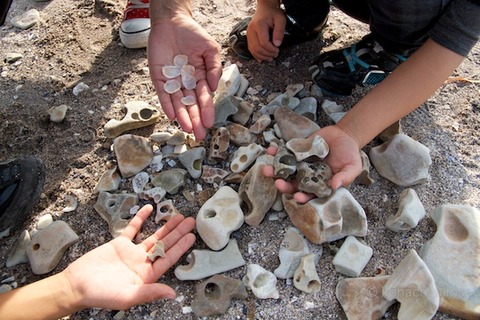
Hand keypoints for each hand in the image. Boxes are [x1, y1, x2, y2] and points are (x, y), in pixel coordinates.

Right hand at [62, 204, 195, 310]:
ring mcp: (131, 253)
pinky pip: (132, 229)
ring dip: (165, 226)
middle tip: (191, 222)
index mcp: (147, 276)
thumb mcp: (128, 296)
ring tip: (178, 216)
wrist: (76, 285)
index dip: (181, 247)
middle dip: (178, 233)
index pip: (168, 259)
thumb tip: (172, 294)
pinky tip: (149, 209)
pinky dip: (140, 218)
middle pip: (164, 245)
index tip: (192, 237)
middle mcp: (142, 263)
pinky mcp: (119, 244)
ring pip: (152, 236)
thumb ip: (150, 293)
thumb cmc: (101, 295)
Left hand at [148, 15, 221, 139]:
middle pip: (191, 105)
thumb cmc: (193, 34)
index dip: (207, 110)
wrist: (172, 21)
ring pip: (177, 103)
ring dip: (182, 116)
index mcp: (200, 77)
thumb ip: (214, 67)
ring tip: (187, 129)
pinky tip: (172, 116)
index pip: (204, 98)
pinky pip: (162, 94)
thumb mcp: (210, 49)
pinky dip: (166, 105)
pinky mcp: (158, 77)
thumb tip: (214, 87)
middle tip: (199, 135)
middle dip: (195, 120)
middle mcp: (186, 82)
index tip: (210, 123)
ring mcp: (172, 81)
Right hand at [247, 0, 285, 60]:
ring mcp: (248, 34)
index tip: (278, 50)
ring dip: (262, 56)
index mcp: (259, 25)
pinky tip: (261, 59)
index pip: (263, 43)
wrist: (265, 8)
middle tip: (275, 55)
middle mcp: (251, 30)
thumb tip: (277, 45)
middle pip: (257, 48)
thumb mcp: (280, 20)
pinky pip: (251, 48)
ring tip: (270, 58)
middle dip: (267, 54)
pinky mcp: (248, 37)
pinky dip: (256, 55)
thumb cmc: (273, 13)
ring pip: (253, 50)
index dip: (271, 49)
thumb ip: (279, 32)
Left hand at [263, 125, 361, 202]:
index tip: (297, 196)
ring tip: (267, 169)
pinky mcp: (296, 152)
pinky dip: (276, 152)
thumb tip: (334, 186)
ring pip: (284, 170)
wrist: (343, 135)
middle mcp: (307, 177)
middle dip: (283, 185)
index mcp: (319, 185)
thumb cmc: (349, 155)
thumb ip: (344, 177)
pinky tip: (271, 150)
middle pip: (292, 185)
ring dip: (274, 170)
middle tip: (277, 182)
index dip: (303, 197)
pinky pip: (284, 153)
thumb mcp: (352, 167)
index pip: (309, 195)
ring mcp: (300, 164)